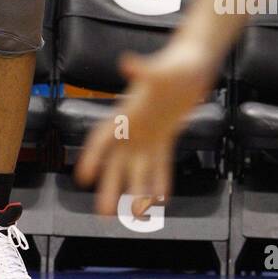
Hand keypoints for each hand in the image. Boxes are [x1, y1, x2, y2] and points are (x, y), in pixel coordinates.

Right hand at [75, 38, 217, 214]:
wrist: (194, 64)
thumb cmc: (176, 64)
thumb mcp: (160, 70)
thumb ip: (142, 69)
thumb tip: (126, 62)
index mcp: (125, 111)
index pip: (101, 138)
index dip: (91, 157)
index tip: (83, 177)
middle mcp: (133, 127)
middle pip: (115, 162)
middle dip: (109, 187)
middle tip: (104, 214)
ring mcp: (149, 134)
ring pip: (136, 168)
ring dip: (133, 191)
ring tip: (132, 216)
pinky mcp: (165, 137)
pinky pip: (160, 164)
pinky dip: (159, 181)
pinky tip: (160, 199)